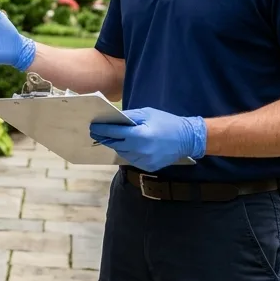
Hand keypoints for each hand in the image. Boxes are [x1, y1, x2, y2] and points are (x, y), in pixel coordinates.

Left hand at [89, 107, 206, 171]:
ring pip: (122, 153)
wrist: (187, 139)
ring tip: (112, 138)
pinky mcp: (147, 167)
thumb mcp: (147, 113)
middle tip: (96, 132)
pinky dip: (128, 152)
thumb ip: (129, 116)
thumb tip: (112, 118)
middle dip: (106, 138)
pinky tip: (129, 145)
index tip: (93, 126)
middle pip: (115, 144)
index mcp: (139, 135)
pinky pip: (131, 159)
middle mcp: (140, 150)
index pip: (114, 132)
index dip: (102, 129)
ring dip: (117, 145)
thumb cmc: (166, 122)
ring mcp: (144, 161)